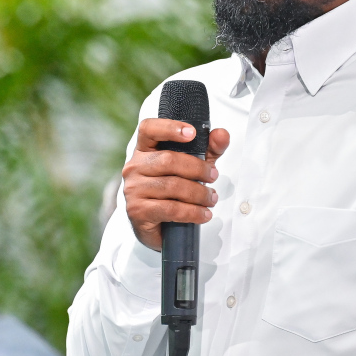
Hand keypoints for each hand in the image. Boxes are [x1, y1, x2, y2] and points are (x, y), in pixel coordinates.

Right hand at [122, 118, 230, 250]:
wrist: (157, 227)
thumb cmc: (173, 191)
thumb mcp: (193, 167)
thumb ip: (209, 149)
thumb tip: (222, 134)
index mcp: (144, 150)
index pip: (149, 129)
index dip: (169, 128)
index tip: (191, 133)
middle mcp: (134, 167)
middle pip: (168, 160)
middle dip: (197, 169)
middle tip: (213, 176)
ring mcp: (133, 189)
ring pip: (172, 186)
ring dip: (198, 193)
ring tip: (211, 199)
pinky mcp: (137, 211)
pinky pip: (171, 209)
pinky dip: (192, 212)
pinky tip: (204, 214)